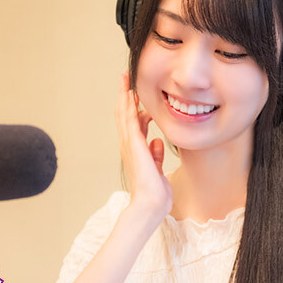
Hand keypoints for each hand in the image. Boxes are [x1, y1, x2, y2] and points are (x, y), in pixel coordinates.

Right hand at [115, 72, 172, 224]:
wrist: (150, 205)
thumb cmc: (155, 191)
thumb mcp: (158, 168)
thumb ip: (156, 155)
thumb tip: (157, 142)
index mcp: (136, 150)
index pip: (133, 123)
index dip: (132, 106)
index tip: (134, 92)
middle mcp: (130, 146)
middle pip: (124, 115)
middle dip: (125, 95)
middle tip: (125, 78)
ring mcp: (131, 146)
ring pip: (125, 116)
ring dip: (125, 97)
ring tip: (126, 81)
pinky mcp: (135, 148)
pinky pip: (130, 123)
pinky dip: (129, 109)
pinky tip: (130, 97)